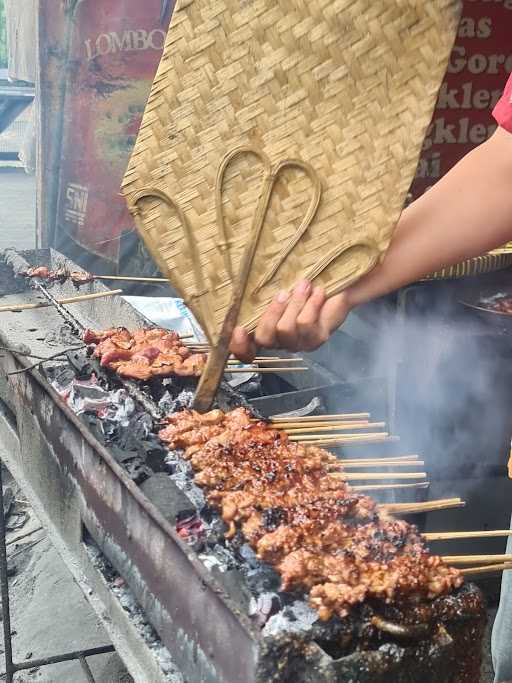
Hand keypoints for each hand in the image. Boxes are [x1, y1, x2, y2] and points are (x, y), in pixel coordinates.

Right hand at [230, 280, 351, 360]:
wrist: (338, 289)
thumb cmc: (303, 288)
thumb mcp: (281, 289)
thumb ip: (262, 295)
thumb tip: (241, 289)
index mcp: (266, 331)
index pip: (245, 351)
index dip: (239, 345)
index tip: (239, 328)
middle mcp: (279, 342)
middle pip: (264, 338)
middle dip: (271, 313)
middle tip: (282, 293)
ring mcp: (298, 343)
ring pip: (286, 329)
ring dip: (295, 303)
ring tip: (305, 284)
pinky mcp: (316, 340)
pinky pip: (306, 324)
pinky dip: (312, 304)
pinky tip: (319, 292)